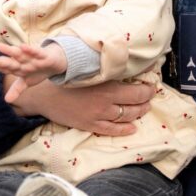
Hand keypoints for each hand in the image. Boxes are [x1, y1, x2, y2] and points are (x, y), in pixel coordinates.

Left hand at [0, 43, 67, 102]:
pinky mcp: (43, 55)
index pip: (5, 68)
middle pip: (10, 62)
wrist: (55, 61)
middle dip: (0, 60)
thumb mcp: (27, 81)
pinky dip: (30, 50)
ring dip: (10, 51)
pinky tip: (23, 47)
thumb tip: (6, 100)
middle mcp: (23, 61)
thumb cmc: (37, 70)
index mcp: (18, 67)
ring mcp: (32, 57)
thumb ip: (16, 90)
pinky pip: (36, 52)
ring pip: (20, 54)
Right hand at [8, 79, 152, 136]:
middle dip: (146, 100)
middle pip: (135, 104)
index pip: (137, 91)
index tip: (152, 84)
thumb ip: (106, 71)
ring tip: (143, 108)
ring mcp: (99, 116)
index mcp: (107, 87)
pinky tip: (132, 127)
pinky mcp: (90, 125)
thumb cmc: (64, 78)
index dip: (148, 89)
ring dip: (139, 113)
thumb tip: (125, 65)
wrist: (43, 94)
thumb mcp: (87, 70)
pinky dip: (126, 129)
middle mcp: (106, 103)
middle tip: (149, 95)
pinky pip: (113, 130)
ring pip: (127, 117)